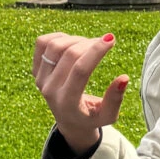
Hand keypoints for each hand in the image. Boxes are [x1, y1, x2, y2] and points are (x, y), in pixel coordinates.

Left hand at [32, 31, 128, 153]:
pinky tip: (72, 42)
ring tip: (89, 44)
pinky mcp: (35, 70)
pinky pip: (42, 43)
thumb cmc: (91, 117)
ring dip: (75, 39)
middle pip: (69, 55)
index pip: (80, 70)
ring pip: (54, 46)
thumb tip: (124, 78)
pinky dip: (59, 37)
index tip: (111, 39)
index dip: (96, 51)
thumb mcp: (107, 116)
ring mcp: (40, 79)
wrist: (69, 121)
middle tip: (104, 42)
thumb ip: (115, 99)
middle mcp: (50, 90)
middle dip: (90, 43)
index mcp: (68, 103)